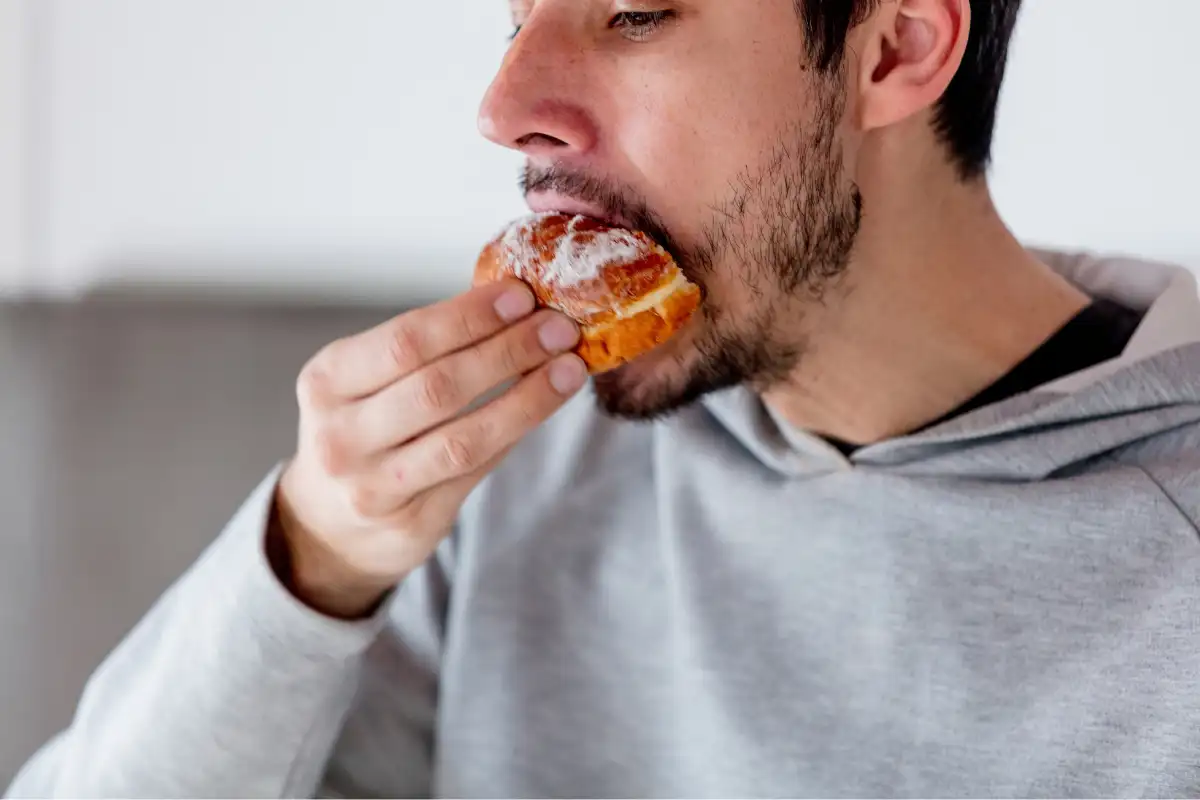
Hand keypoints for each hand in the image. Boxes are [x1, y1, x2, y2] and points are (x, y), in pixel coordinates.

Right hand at [270, 279, 586, 618]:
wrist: (329, 526)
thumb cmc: (364, 430)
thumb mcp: (366, 382)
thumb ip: (426, 349)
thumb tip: (514, 305)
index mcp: (328, 380)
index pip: (406, 340)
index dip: (469, 316)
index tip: (522, 295)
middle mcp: (340, 435)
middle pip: (438, 387)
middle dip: (508, 351)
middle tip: (559, 327)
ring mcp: (371, 486)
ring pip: (463, 438)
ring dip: (526, 398)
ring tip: (568, 368)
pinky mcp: (408, 523)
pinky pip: (474, 472)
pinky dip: (514, 433)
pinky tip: (544, 405)